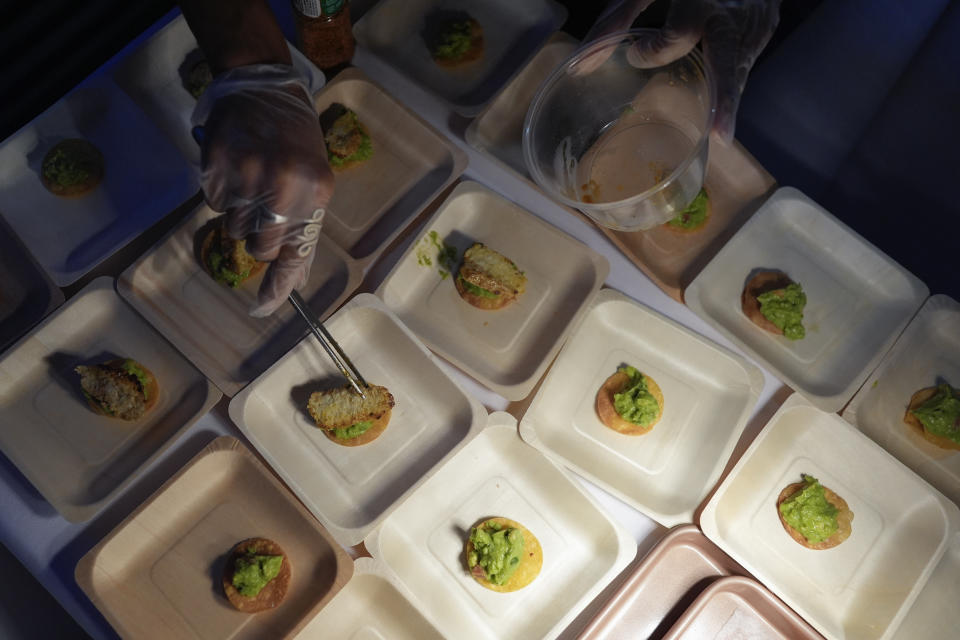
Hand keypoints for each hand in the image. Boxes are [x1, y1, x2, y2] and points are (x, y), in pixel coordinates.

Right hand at [193, 64, 333, 316]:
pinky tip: (235, 170)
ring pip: (233, 229)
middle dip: (259, 240)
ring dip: (240, 215)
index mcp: (315, 191)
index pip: (296, 252)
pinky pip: (214, 204)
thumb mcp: (314, 183)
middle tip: (264, 212)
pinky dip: (222, 195)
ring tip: (252, 182)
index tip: (263, 311)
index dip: (278, 286)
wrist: (264, 89)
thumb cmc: (296, 142)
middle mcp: (283, 185)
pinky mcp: (217, 165)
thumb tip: (293, 282)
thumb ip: (304, 232)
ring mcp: (247, 174)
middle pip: (259, 248)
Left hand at [585, 0, 781, 140]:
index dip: (656, 51)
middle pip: (728, 63)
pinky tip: (721, 93)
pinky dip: (729, 79)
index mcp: (702, 0)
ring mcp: (756, 23)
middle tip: (721, 136)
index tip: (636, 52)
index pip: (679, 36)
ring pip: (738, 70)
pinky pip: (744, 61)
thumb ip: (618, 18)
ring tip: (720, 130)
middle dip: (726, 99)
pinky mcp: (765, 28)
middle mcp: (734, 14)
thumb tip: (582, 65)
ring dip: (726, 98)